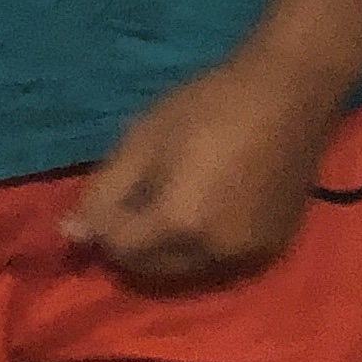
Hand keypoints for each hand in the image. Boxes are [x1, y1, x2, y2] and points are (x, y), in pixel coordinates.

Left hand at [63, 49, 346, 288]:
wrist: (290, 92)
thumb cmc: (209, 105)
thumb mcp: (143, 138)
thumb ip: (104, 192)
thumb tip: (70, 236)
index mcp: (179, 223)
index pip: (119, 249)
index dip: (102, 228)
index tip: (103, 200)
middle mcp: (214, 253)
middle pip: (151, 269)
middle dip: (132, 244)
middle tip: (132, 203)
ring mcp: (248, 256)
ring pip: (185, 270)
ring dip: (166, 249)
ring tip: (169, 203)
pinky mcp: (273, 249)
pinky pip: (220, 262)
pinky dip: (202, 246)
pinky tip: (206, 208)